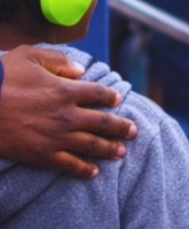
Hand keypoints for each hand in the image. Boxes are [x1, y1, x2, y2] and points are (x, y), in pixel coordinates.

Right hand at [0, 46, 136, 178]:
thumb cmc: (1, 77)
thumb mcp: (30, 56)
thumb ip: (58, 60)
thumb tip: (79, 70)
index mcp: (65, 90)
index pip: (98, 94)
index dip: (111, 96)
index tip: (118, 98)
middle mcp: (66, 115)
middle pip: (103, 122)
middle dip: (121, 127)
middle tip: (134, 131)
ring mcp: (55, 137)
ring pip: (91, 145)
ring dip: (109, 149)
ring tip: (122, 152)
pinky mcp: (42, 155)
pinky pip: (69, 165)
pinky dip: (83, 169)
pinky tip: (94, 172)